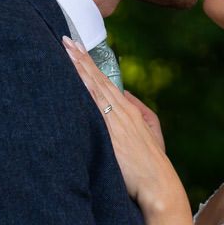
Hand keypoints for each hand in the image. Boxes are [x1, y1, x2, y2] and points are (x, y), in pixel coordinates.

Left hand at [62, 37, 180, 211]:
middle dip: (81, 59)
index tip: (77, 48)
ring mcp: (116, 121)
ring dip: (79, 68)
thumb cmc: (152, 165)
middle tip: (64, 39)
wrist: (158, 185)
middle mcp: (122, 111)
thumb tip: (124, 95)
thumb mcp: (150, 134)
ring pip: (94, 88)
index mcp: (130, 111)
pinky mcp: (111, 134)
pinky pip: (94, 107)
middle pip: (97, 79)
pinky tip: (74, 79)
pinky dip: (85, 91)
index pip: (106, 82)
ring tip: (66, 50)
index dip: (90, 64)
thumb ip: (137, 112)